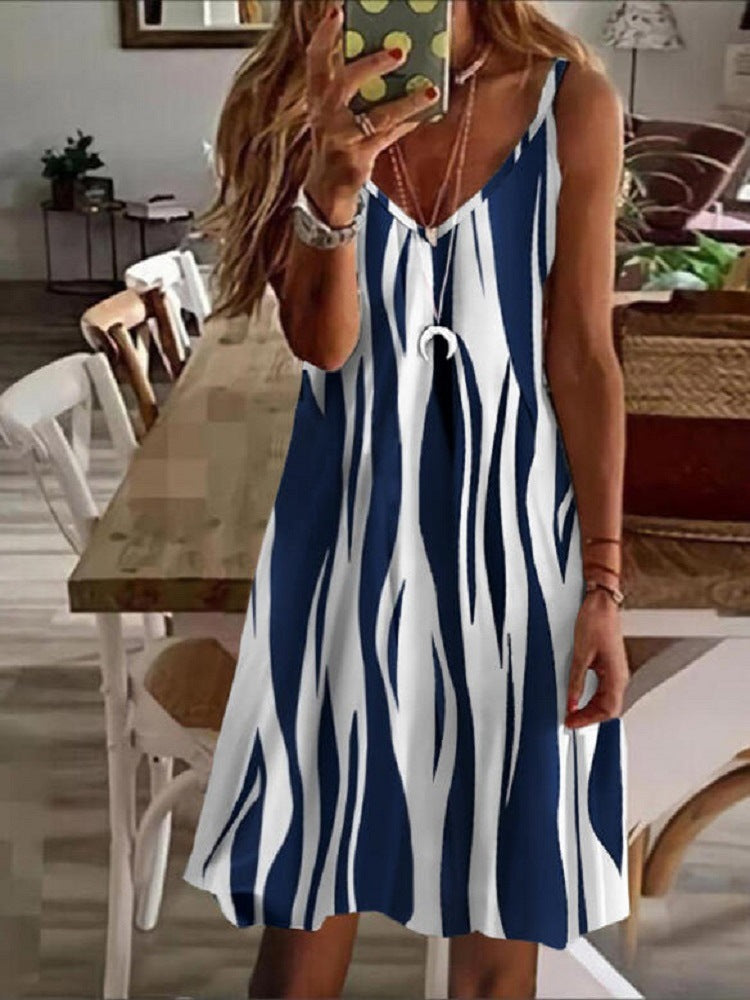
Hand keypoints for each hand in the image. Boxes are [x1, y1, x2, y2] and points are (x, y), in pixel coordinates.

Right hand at [303, 1, 440, 223]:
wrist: (325, 191)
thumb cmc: (335, 144)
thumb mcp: (335, 113)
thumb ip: (352, 87)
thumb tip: (388, 54)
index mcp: (317, 99)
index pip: (315, 60)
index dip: (324, 35)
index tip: (336, 11)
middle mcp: (325, 117)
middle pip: (344, 84)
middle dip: (371, 64)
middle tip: (399, 50)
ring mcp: (340, 140)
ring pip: (377, 116)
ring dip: (406, 102)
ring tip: (430, 90)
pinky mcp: (357, 160)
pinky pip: (388, 138)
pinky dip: (408, 123)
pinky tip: (427, 112)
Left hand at [564, 588, 629, 728]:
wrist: (601, 603)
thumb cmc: (595, 622)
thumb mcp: (580, 654)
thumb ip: (576, 681)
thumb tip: (571, 703)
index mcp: (616, 675)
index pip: (608, 709)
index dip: (589, 719)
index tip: (572, 722)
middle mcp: (620, 675)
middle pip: (609, 708)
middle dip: (590, 717)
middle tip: (570, 720)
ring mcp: (616, 671)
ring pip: (607, 700)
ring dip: (591, 709)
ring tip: (572, 713)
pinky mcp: (609, 665)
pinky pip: (604, 689)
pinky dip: (592, 698)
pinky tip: (580, 698)